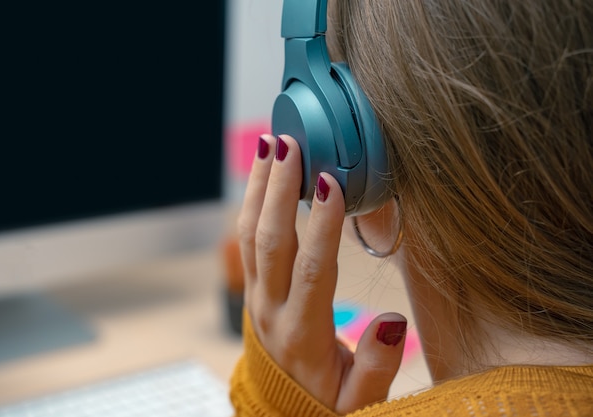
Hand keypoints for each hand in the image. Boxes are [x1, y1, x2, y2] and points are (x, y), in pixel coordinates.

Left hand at [237, 134, 406, 413]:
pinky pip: (247, 239)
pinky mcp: (253, 288)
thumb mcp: (360, 401)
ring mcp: (257, 296)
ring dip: (261, 188)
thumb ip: (377, 366)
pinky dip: (253, 203)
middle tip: (290, 144)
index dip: (323, 226)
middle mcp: (272, 309)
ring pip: (252, 234)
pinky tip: (263, 175)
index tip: (332, 183)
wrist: (282, 409)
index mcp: (302, 334)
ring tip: (270, 145)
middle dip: (281, 189)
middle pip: (272, 241)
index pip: (312, 271)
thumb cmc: (325, 401)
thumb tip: (392, 321)